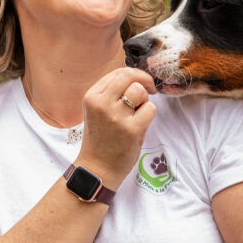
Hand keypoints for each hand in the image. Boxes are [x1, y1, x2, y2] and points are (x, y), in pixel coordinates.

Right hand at [77, 67, 157, 187]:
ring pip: (140, 90)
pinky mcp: (131, 129)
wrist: (97, 169)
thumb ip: (113, 93)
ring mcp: (116, 116)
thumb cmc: (101, 139)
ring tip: (138, 114)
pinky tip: (140, 125)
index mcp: (91, 96)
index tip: (142, 83)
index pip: (118, 73)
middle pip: (129, 76)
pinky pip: (150, 108)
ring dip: (144, 100)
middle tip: (151, 89)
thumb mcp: (98, 110)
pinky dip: (149, 114)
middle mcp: (101, 103)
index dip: (135, 75)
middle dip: (144, 80)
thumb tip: (137, 77)